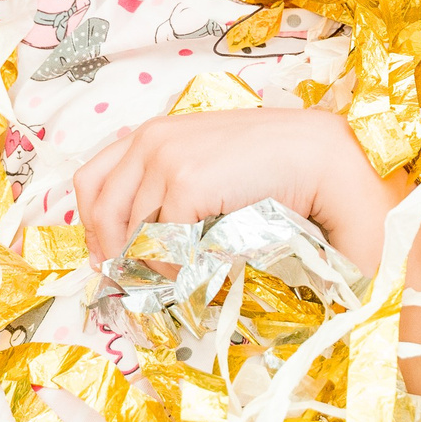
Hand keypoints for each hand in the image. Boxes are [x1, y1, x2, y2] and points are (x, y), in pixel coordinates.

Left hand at [71, 109, 396, 274]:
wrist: (328, 159)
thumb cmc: (279, 172)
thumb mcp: (211, 180)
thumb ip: (171, 203)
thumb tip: (131, 257)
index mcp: (155, 135)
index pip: (92, 184)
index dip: (98, 231)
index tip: (114, 264)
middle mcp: (152, 139)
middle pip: (100, 212)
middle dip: (117, 256)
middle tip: (138, 286)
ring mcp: (166, 158)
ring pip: (130, 234)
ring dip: (153, 268)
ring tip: (180, 284)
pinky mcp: (186, 180)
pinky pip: (161, 244)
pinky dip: (179, 271)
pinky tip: (205, 275)